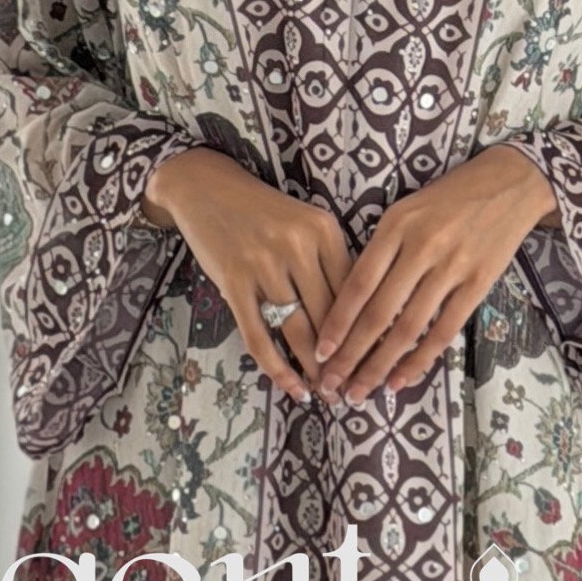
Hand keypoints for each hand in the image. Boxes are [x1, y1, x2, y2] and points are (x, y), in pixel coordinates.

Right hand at [140, 145, 351, 400]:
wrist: (205, 187)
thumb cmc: (264, 212)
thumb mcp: (306, 224)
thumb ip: (332, 262)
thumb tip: (359, 321)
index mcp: (324, 229)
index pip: (355, 291)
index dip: (367, 332)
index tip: (376, 361)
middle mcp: (297, 245)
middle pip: (330, 315)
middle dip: (344, 359)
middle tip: (354, 388)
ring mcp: (263, 264)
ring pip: (298, 330)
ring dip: (314, 369)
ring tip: (326, 393)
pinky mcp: (233, 282)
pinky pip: (259, 335)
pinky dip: (278, 368)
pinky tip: (292, 387)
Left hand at [308, 143, 558, 400]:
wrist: (510, 183)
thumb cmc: (449, 198)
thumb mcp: (405, 211)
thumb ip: (380, 251)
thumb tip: (350, 303)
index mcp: (395, 227)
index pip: (358, 285)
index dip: (337, 323)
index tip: (319, 353)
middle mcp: (421, 248)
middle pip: (378, 314)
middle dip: (350, 355)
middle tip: (330, 385)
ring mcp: (452, 268)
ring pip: (408, 329)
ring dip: (380, 366)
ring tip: (359, 392)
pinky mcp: (479, 284)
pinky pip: (444, 331)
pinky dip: (420, 359)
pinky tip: (401, 380)